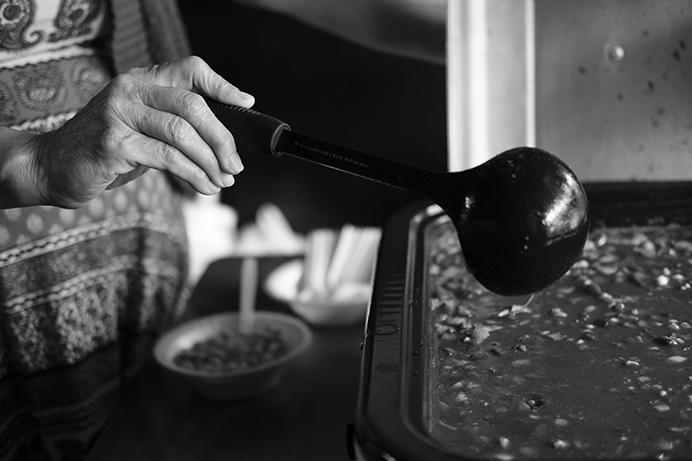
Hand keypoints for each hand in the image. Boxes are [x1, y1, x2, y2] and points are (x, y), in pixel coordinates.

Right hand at [32, 56, 253, 207]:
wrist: (53, 166)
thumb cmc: (107, 150)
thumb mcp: (142, 127)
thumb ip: (174, 124)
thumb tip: (225, 142)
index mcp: (141, 80)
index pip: (189, 69)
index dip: (222, 85)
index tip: (246, 104)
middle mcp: (129, 89)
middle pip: (193, 106)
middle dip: (222, 139)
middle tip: (236, 165)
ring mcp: (118, 114)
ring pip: (182, 134)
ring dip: (210, 162)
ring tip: (222, 181)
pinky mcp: (113, 143)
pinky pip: (167, 158)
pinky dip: (193, 175)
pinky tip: (203, 187)